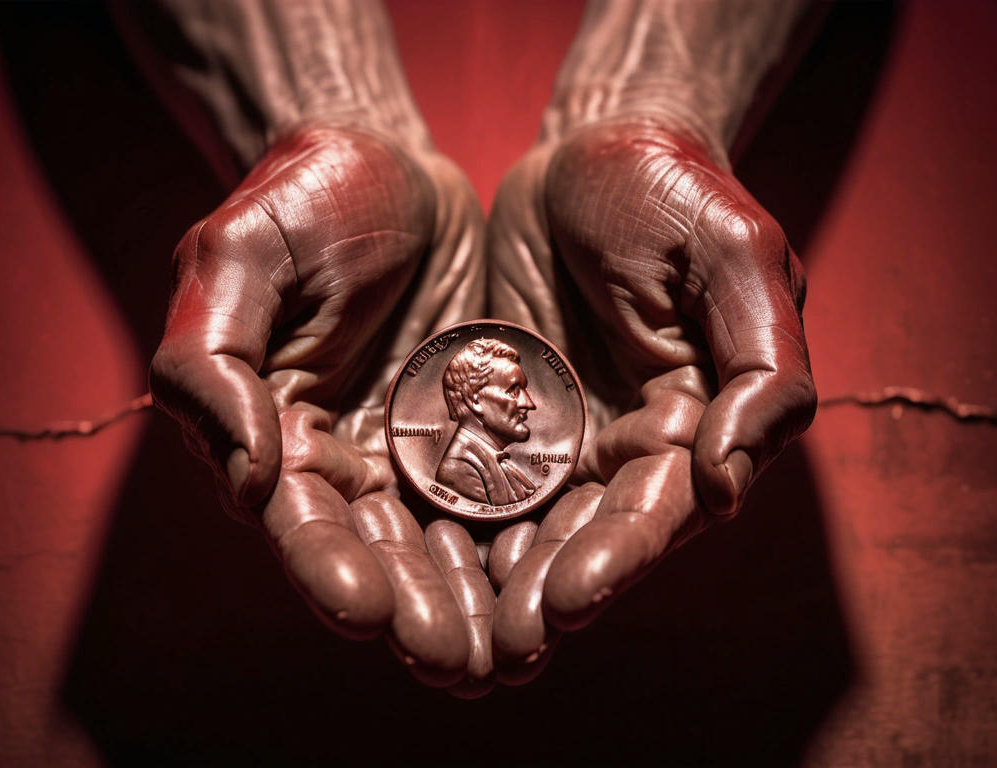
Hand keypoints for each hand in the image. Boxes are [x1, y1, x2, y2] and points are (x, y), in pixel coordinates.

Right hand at [150, 123, 496, 692]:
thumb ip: (213, 365)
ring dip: (480, 598)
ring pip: (454, 540)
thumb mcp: (235, 260)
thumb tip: (246, 477)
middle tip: (457, 661)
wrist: (387, 162)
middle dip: (418, 609)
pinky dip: (535, 535)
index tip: (366, 611)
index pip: (300, 522)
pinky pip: (515, 489)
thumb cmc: (299, 202)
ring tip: (515, 648)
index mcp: (279, 437)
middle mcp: (352, 461)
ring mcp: (424, 450)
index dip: (329, 569)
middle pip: (384, 552)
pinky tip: (561, 577)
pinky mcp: (488, 428)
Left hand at [487, 118, 815, 682]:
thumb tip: (729, 482)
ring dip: (477, 580)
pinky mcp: (490, 415)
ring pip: (513, 524)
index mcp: (690, 427)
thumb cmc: (677, 194)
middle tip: (487, 651)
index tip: (568, 602)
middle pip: (579, 540)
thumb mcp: (738, 258)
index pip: (655, 513)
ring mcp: (551, 438)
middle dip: (537, 593)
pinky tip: (395, 557)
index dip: (617, 561)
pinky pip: (458, 475)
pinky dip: (432, 518)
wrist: (592, 152)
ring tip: (432, 631)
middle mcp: (620, 450)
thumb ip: (761, 371)